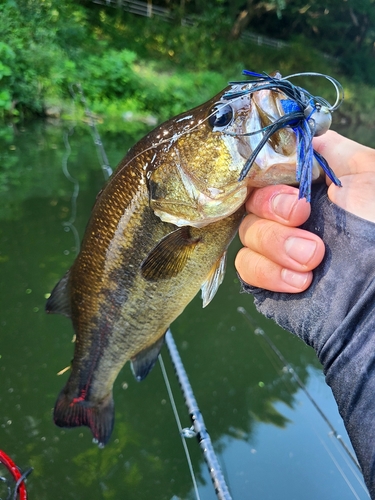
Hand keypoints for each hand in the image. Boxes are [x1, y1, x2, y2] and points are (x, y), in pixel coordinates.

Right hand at [235, 131, 374, 292]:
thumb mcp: (366, 172)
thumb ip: (331, 148)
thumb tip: (300, 134)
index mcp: (307, 189)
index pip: (265, 173)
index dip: (269, 177)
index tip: (295, 189)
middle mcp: (288, 216)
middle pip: (251, 202)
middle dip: (273, 209)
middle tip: (302, 216)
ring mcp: (276, 248)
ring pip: (247, 234)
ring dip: (277, 244)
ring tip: (313, 257)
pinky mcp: (268, 279)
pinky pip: (246, 267)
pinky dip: (268, 272)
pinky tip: (301, 280)